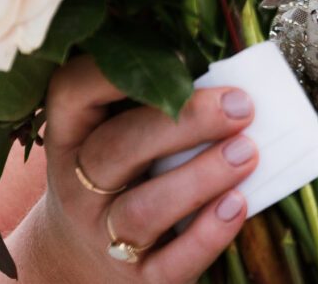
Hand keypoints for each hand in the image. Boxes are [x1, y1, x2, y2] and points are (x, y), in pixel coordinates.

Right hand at [17, 56, 259, 281]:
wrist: (75, 261)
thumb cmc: (114, 176)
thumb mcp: (110, 133)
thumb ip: (151, 99)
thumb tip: (227, 64)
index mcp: (71, 137)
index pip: (71, 93)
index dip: (112, 71)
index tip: (178, 55)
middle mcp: (78, 188)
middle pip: (117, 150)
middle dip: (183, 123)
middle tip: (240, 107)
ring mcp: (103, 238)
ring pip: (143, 210)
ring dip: (200, 178)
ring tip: (247, 152)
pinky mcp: (137, 280)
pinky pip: (170, 264)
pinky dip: (208, 235)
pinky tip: (238, 205)